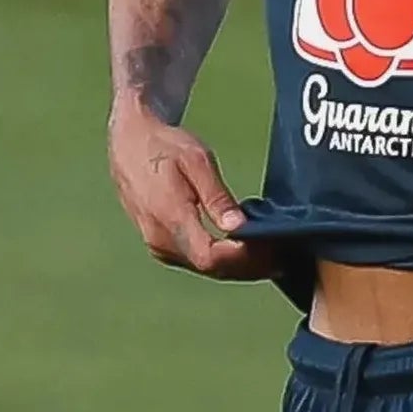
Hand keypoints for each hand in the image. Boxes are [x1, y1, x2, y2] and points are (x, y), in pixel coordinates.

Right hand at [108, 107, 276, 279]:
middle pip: (212, 268)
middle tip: (283, 255)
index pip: (212, 256)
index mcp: (170, 217)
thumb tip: (238, 226)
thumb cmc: (164, 145)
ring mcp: (159, 245)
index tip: (273, 248)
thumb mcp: (196, 160)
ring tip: (272, 255)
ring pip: (206, 268)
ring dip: (239, 266)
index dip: (245, 258)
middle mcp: (161, 239)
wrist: (128, 143)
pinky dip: (224, 260)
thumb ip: (217, 196)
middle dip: (250, 265)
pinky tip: (245, 250)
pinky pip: (197, 261)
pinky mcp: (161, 245)